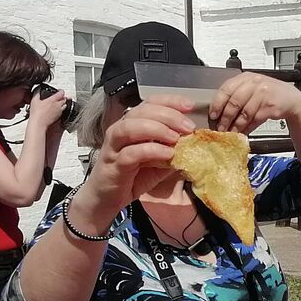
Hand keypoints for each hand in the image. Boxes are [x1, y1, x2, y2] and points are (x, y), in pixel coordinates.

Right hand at [29, 88, 67, 128]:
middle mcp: (58, 105)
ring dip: (63, 103)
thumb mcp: (34, 100)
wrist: (39, 123)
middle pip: (64, 99)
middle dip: (62, 97)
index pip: (61, 93)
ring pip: (65, 105)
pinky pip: (62, 111)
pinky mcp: (59, 117)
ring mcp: (59, 111)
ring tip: (58, 103)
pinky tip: (56, 110)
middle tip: (59, 97)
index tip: (59, 90)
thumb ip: (37, 92)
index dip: (61, 90)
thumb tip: (38, 89)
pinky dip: (61, 109)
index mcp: (53, 100)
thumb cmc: (37, 113)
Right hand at [82, 95, 194, 213]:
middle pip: (142, 111)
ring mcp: (115, 146)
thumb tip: (194, 144)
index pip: (150, 103)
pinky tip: (167, 154)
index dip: (170, 101)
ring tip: (175, 138)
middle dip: (169, 115)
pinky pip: (131, 153)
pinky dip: (151, 151)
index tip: (189, 106)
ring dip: (157, 129)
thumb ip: (173, 151)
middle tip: (187, 127)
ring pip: (131, 127)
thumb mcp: (158, 162)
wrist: (107, 199)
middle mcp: (121, 130)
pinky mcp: (113, 164)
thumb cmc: (131, 177)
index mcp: (133, 124)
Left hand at [210, 72, 300, 134]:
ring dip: (236, 126)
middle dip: (225, 118)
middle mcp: (254, 83)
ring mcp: (263, 94)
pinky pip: (255, 120)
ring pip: (244, 113)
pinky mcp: (270, 106)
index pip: (226, 89)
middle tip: (220, 128)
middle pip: (234, 102)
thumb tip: (218, 113)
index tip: (213, 115)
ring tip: (231, 133)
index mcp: (245, 78)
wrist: (290, 98)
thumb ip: (236, 96)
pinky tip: (243, 132)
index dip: (217, 104)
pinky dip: (248, 128)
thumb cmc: (268, 94)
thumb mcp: (251, 88)